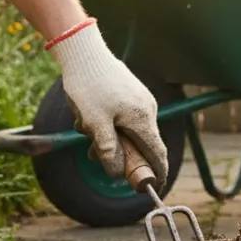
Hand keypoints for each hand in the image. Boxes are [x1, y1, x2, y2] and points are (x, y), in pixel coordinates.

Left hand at [45, 19, 167, 187]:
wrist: (83, 51)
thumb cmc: (88, 86)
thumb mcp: (94, 123)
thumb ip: (107, 150)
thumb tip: (117, 173)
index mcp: (143, 118)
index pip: (158, 154)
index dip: (157, 173)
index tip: (153, 188)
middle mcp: (148, 109)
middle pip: (142, 144)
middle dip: (120, 154)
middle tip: (92, 153)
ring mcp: (141, 100)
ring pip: (129, 131)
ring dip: (109, 138)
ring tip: (83, 128)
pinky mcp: (131, 93)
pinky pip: (124, 118)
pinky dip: (108, 125)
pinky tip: (88, 116)